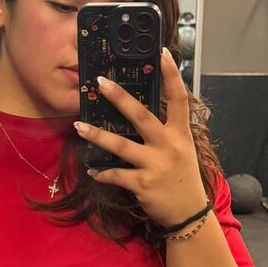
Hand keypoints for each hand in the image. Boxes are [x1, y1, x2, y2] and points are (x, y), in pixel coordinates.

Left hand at [73, 49, 206, 227]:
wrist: (189, 214)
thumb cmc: (184, 180)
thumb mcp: (183, 151)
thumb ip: (167, 132)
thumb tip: (144, 115)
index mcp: (180, 134)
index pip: (178, 99)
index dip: (172, 75)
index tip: (163, 52)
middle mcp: (168, 146)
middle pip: (141, 116)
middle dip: (119, 97)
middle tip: (101, 82)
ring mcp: (154, 165)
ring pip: (120, 145)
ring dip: (96, 135)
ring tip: (78, 125)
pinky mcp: (141, 185)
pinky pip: (115, 175)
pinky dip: (102, 173)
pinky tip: (92, 171)